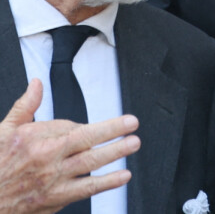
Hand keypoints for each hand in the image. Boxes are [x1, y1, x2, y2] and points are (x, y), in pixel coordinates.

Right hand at [0, 78, 139, 213]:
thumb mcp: (4, 131)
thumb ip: (25, 106)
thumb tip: (36, 84)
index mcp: (36, 140)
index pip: (70, 126)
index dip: (81, 125)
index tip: (92, 126)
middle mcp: (48, 159)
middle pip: (87, 140)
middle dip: (112, 131)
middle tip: (132, 123)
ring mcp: (54, 180)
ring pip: (91, 163)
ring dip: (115, 152)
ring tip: (133, 143)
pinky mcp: (57, 199)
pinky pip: (86, 190)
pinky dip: (106, 183)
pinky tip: (122, 176)